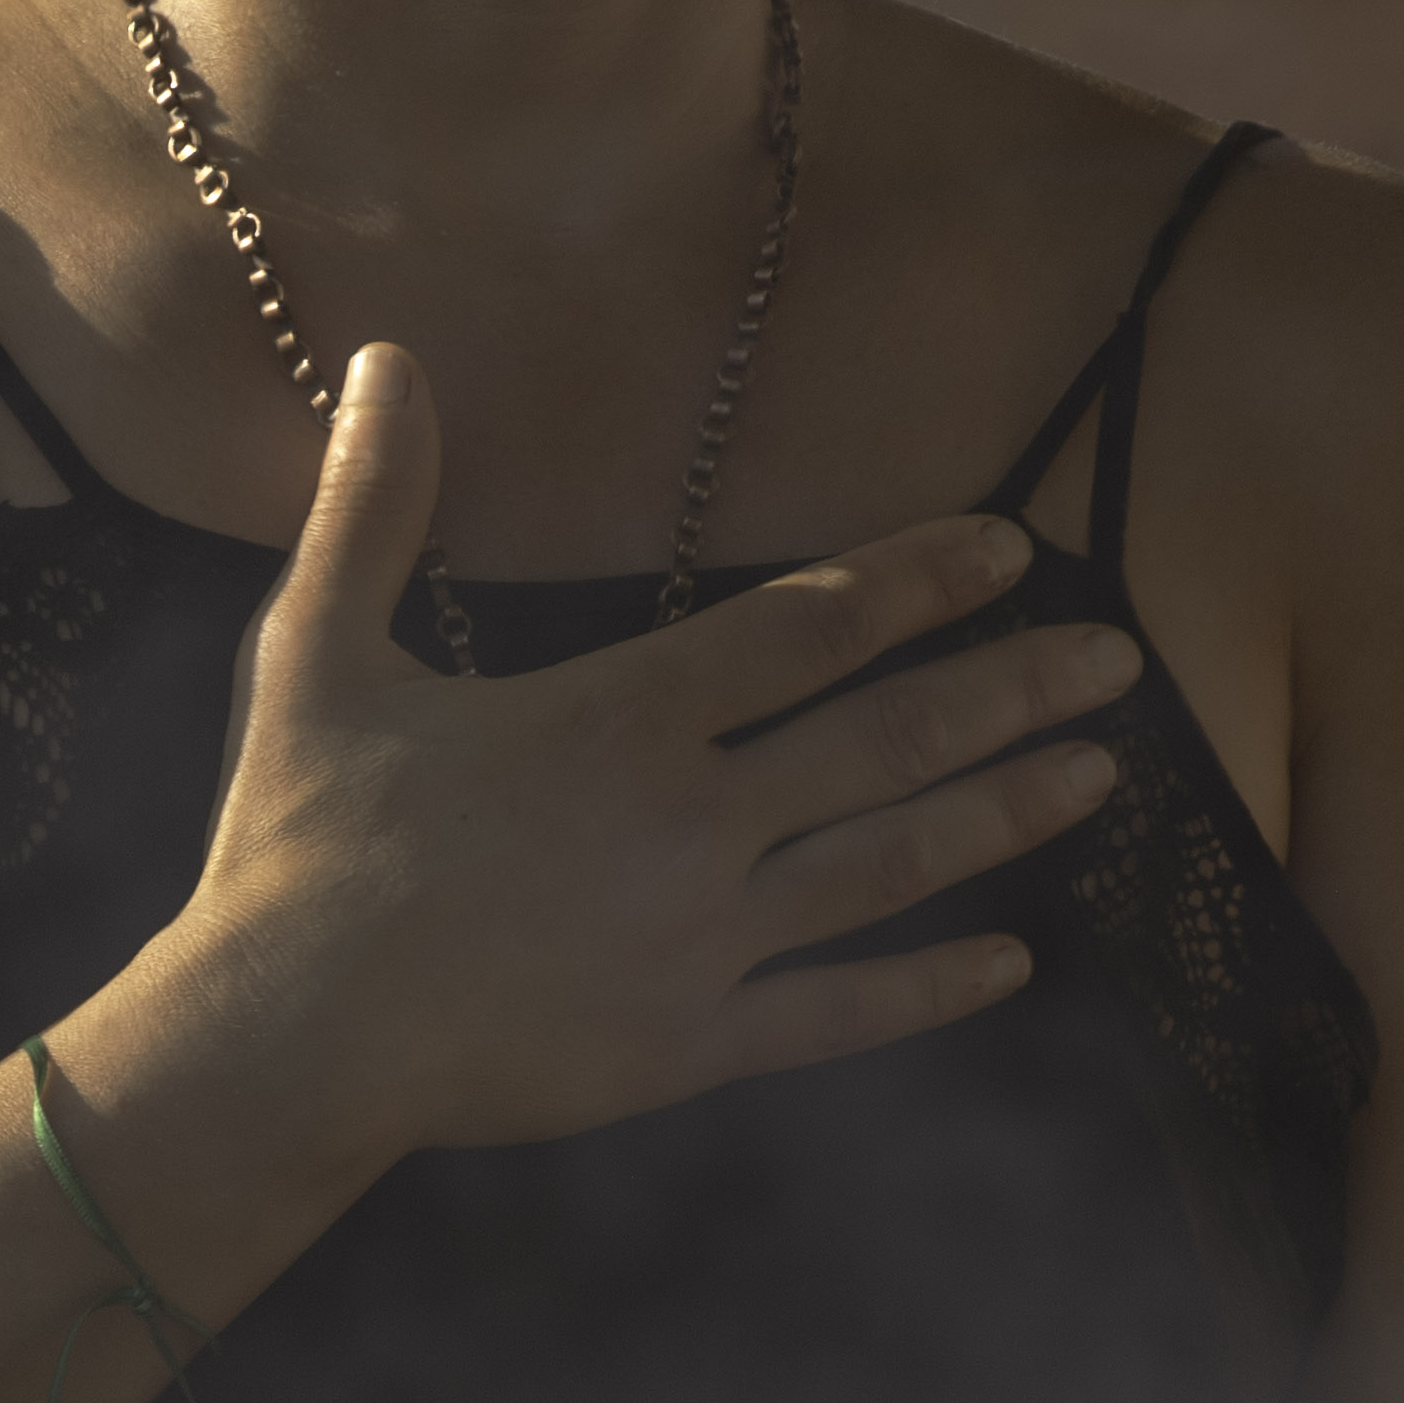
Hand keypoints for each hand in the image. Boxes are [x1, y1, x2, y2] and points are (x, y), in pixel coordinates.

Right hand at [183, 342, 1138, 1158]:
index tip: (1007, 549)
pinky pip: (836, 1013)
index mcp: (618, 716)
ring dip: (1002, 815)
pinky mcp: (690, 1043)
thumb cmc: (296, 842)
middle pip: (885, 737)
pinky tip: (1012, 963)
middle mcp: (690, 818)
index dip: (917, 581)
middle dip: (1009, 691)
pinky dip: (928, 990)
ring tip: (1097, 775)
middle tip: (1117, 658)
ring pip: (888, 864)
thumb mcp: (318, 654)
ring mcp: (703, 938)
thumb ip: (371, 506)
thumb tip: (387, 359)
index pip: (805, 628)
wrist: (286, 1036)